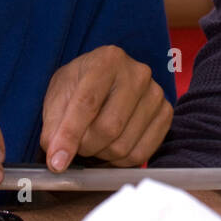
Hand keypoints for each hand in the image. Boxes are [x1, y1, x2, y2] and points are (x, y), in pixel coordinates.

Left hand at [40, 45, 172, 170]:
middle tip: (76, 146)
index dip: (69, 135)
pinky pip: (141, 154)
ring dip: (101, 154)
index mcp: (107, 60)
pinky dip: (120, 161)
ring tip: (94, 141)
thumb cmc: (81, 85)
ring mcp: (155, 93)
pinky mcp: (165, 114)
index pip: (87, 103)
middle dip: (85, 147)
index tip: (56, 161)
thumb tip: (57, 158)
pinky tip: (110, 147)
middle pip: (109, 128)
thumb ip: (54, 124)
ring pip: (123, 145)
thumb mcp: (59, 94)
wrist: (108, 79)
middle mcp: (137, 73)